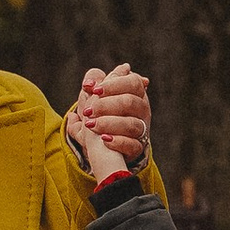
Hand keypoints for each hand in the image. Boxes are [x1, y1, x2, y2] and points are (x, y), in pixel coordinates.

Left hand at [66, 61, 149, 183]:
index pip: (132, 82)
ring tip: (91, 125)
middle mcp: (142, 110)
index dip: (114, 84)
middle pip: (130, 102)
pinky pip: (133, 145)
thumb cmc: (99, 115)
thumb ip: (90, 86)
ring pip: (132, 124)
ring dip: (109, 123)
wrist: (102, 146)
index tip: (94, 90)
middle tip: (88, 111)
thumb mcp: (92, 99)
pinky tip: (104, 139)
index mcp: (135, 93)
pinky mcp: (137, 148)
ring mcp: (141, 130)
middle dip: (107, 105)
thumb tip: (89, 83)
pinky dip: (118, 142)